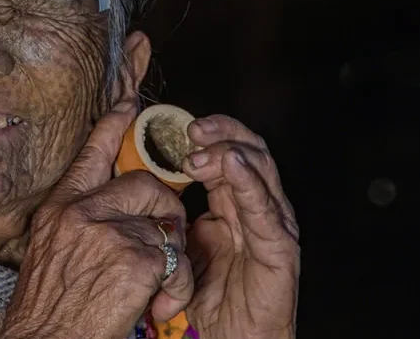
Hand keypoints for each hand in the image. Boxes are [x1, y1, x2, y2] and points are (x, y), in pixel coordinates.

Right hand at [0, 102, 193, 338]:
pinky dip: (174, 286)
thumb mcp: (52, 249)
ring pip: (165, 226)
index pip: (90, 154)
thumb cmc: (50, 305)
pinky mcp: (135, 259)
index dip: (112, 125)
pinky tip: (155, 303)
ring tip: (154, 287)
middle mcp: (81, 212)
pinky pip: (174, 260)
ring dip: (170, 259)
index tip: (128, 102)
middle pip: (144, 185)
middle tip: (163, 239)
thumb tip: (117, 205)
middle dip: (163, 210)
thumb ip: (81, 220)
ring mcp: (107, 233)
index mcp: (60, 208)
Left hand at [181, 115, 299, 338]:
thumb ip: (172, 213)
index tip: (175, 124)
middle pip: (248, 151)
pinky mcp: (281, 251)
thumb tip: (138, 179)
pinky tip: (234, 166)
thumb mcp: (181, 244)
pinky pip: (267, 212)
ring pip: (261, 171)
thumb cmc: (208, 297)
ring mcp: (273, 226)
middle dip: (221, 133)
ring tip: (203, 146)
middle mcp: (257, 208)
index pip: (226, 152)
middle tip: (191, 129)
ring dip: (230, 153)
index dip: (207, 133)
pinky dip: (250, 185)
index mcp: (233, 203)